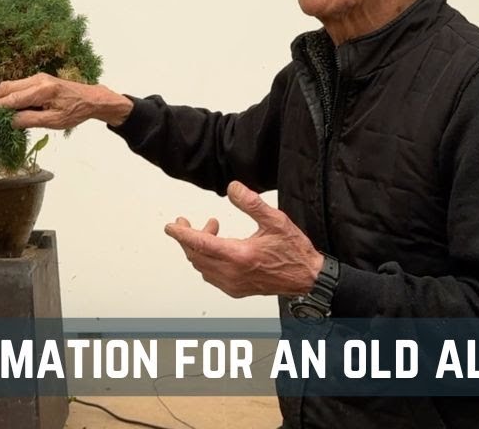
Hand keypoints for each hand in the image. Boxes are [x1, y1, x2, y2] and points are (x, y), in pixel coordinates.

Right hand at [0, 73, 131, 128]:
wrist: (91, 99)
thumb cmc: (76, 111)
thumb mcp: (53, 121)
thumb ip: (29, 120)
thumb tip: (8, 122)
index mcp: (42, 90)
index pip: (12, 99)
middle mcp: (37, 80)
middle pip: (6, 88)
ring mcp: (37, 78)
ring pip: (10, 86)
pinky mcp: (38, 80)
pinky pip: (17, 86)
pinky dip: (7, 95)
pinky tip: (1, 106)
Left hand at [164, 181, 323, 297]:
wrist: (307, 277)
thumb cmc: (294, 251)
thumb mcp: (276, 220)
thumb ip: (251, 203)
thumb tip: (233, 188)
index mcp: (240, 256)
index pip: (200, 244)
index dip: (182, 233)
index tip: (171, 226)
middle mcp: (233, 274)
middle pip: (196, 256)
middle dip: (187, 238)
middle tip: (187, 222)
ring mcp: (233, 285)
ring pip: (202, 267)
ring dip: (199, 248)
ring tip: (212, 230)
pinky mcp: (236, 290)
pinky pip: (211, 276)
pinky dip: (207, 261)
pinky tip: (218, 249)